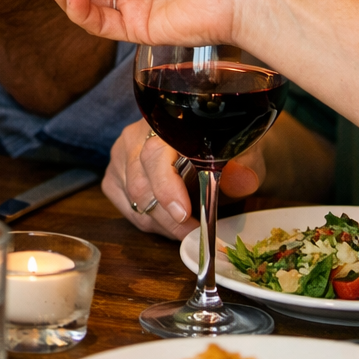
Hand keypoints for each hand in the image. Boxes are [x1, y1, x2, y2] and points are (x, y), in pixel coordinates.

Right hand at [103, 119, 265, 239]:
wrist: (209, 144)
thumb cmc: (224, 148)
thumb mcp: (243, 153)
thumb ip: (245, 164)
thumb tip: (243, 179)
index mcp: (166, 124)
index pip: (154, 155)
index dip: (166, 187)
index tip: (184, 214)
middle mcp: (136, 136)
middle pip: (140, 184)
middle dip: (168, 218)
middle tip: (194, 234)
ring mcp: (120, 156)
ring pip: (134, 201)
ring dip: (161, 223)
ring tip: (187, 228)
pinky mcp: (114, 176)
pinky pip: (126, 208)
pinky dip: (149, 222)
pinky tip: (168, 221)